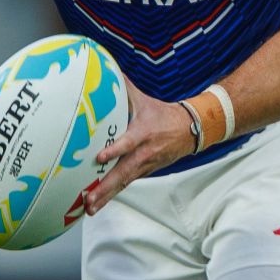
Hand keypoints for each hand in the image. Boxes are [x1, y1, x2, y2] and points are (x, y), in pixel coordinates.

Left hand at [83, 79, 195, 216]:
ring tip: (89, 209)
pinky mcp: (143, 173)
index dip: (115, 150)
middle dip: (105, 187)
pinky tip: (96, 204)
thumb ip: (124, 88)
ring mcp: (144, 166)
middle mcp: (143, 154)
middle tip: (89, 198)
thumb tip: (106, 70)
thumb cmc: (163, 114)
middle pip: (123, 173)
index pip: (128, 143)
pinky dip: (111, 195)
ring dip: (106, 197)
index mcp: (143, 134)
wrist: (190, 130)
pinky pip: (125, 184)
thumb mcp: (144, 100)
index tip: (101, 157)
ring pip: (123, 183)